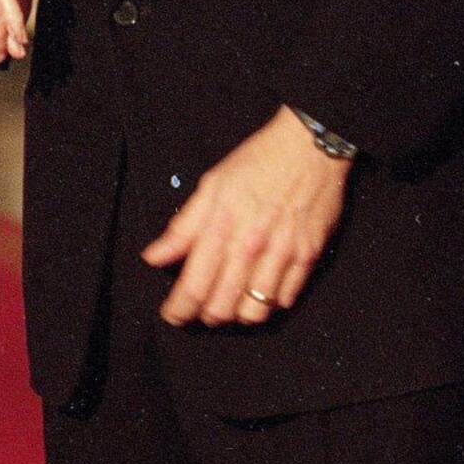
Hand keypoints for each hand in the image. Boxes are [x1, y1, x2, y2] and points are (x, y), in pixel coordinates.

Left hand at [143, 107, 350, 326]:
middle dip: (205, 317)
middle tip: (200, 310)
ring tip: (231, 304)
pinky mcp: (308, 257)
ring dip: (237, 316)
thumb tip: (153, 257)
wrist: (310, 147)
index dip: (179, 309)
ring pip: (255, 312)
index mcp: (221, 228)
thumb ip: (182, 227)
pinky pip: (286, 299)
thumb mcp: (211, 185)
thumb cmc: (258, 161)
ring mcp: (281, 254)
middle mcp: (250, 247)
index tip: (172, 315)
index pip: (193, 286)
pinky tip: (260, 291)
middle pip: (222, 307)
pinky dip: (270, 304)